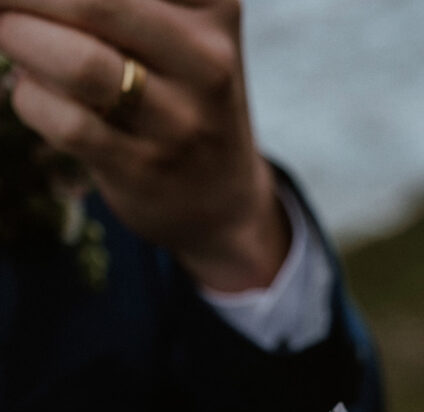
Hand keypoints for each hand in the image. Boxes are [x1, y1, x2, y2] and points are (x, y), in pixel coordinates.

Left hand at [0, 0, 288, 288]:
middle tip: (2, 1)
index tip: (38, 0)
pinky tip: (31, 92)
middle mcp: (205, 60)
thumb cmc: (181, 96)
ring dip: (21, 40)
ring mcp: (178, 122)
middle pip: (91, 1)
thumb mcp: (182, 31)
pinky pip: (69, 125)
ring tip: (9, 34)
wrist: (224, 202)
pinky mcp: (144, 169)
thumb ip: (122, 3)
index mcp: (213, 5)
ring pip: (79, 63)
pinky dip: (32, 100)